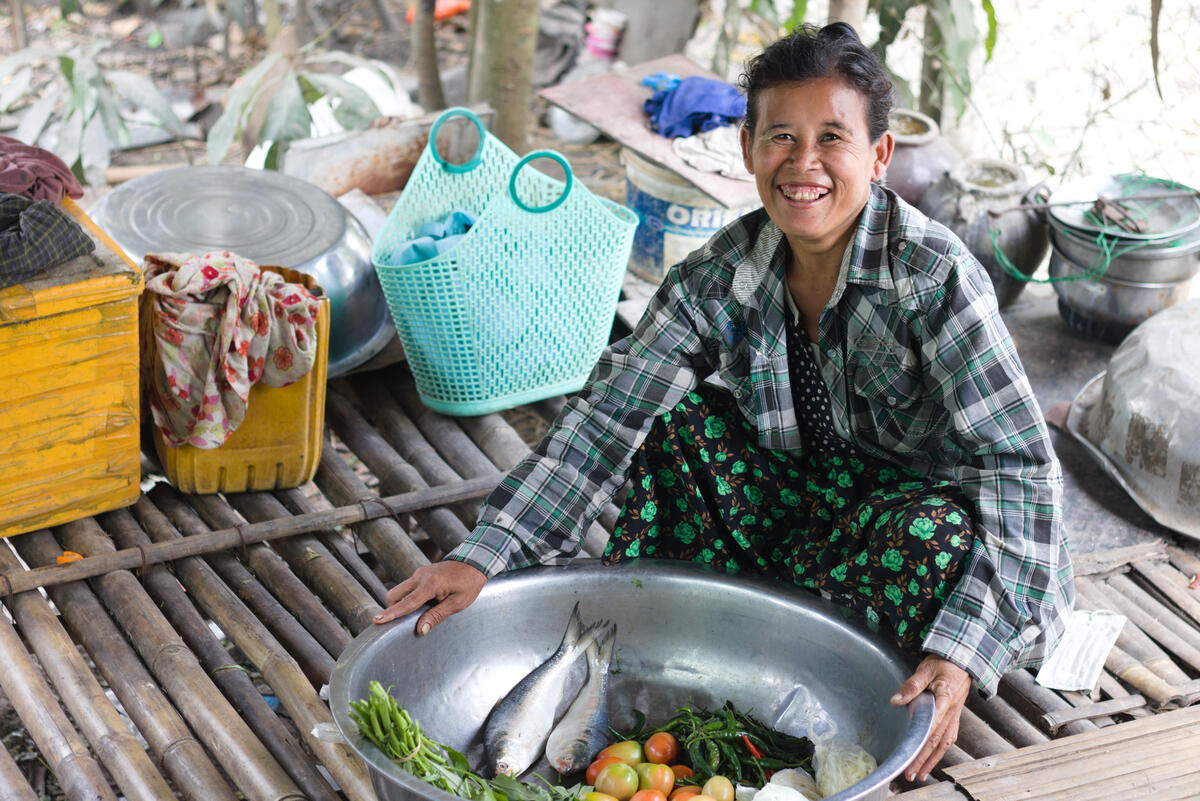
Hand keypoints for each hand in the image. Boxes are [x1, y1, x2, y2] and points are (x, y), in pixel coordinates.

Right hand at [373, 561, 486, 635]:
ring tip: (417, 613)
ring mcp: (419, 574)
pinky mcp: (420, 574)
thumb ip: (437, 616)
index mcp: (430, 584)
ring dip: (401, 603)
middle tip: (400, 623)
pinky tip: (422, 605)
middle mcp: (420, 577)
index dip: (392, 614)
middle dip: (393, 609)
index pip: (407, 603)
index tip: (377, 621)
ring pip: (398, 590)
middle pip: (395, 595)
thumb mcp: (457, 603)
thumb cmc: (469, 583)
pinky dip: (407, 597)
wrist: (474, 562)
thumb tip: (420, 630)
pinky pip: (407, 587)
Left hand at [890, 655, 970, 781]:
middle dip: (923, 760)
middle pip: (936, 741)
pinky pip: (948, 737)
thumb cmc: (944, 663)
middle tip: (911, 774)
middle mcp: (952, 712)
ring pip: (943, 743)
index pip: (932, 727)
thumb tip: (896, 700)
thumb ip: (911, 686)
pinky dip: (940, 751)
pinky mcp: (954, 716)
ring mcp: (955, 716)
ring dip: (932, 760)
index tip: (911, 757)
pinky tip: (933, 758)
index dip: (922, 744)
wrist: (963, 660)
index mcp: (945, 700)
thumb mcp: (925, 670)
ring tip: (920, 774)